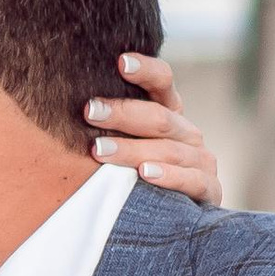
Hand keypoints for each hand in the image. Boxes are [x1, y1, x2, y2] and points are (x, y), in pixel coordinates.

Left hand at [86, 52, 219, 205]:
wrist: (172, 213)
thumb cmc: (131, 170)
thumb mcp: (121, 141)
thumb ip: (106, 122)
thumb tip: (65, 101)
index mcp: (168, 111)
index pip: (162, 81)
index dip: (145, 69)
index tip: (120, 62)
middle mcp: (187, 133)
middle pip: (159, 117)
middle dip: (123, 113)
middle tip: (89, 111)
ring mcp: (201, 161)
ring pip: (169, 149)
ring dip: (133, 149)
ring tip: (100, 149)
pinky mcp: (209, 190)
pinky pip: (192, 180)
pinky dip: (169, 176)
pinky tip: (145, 173)